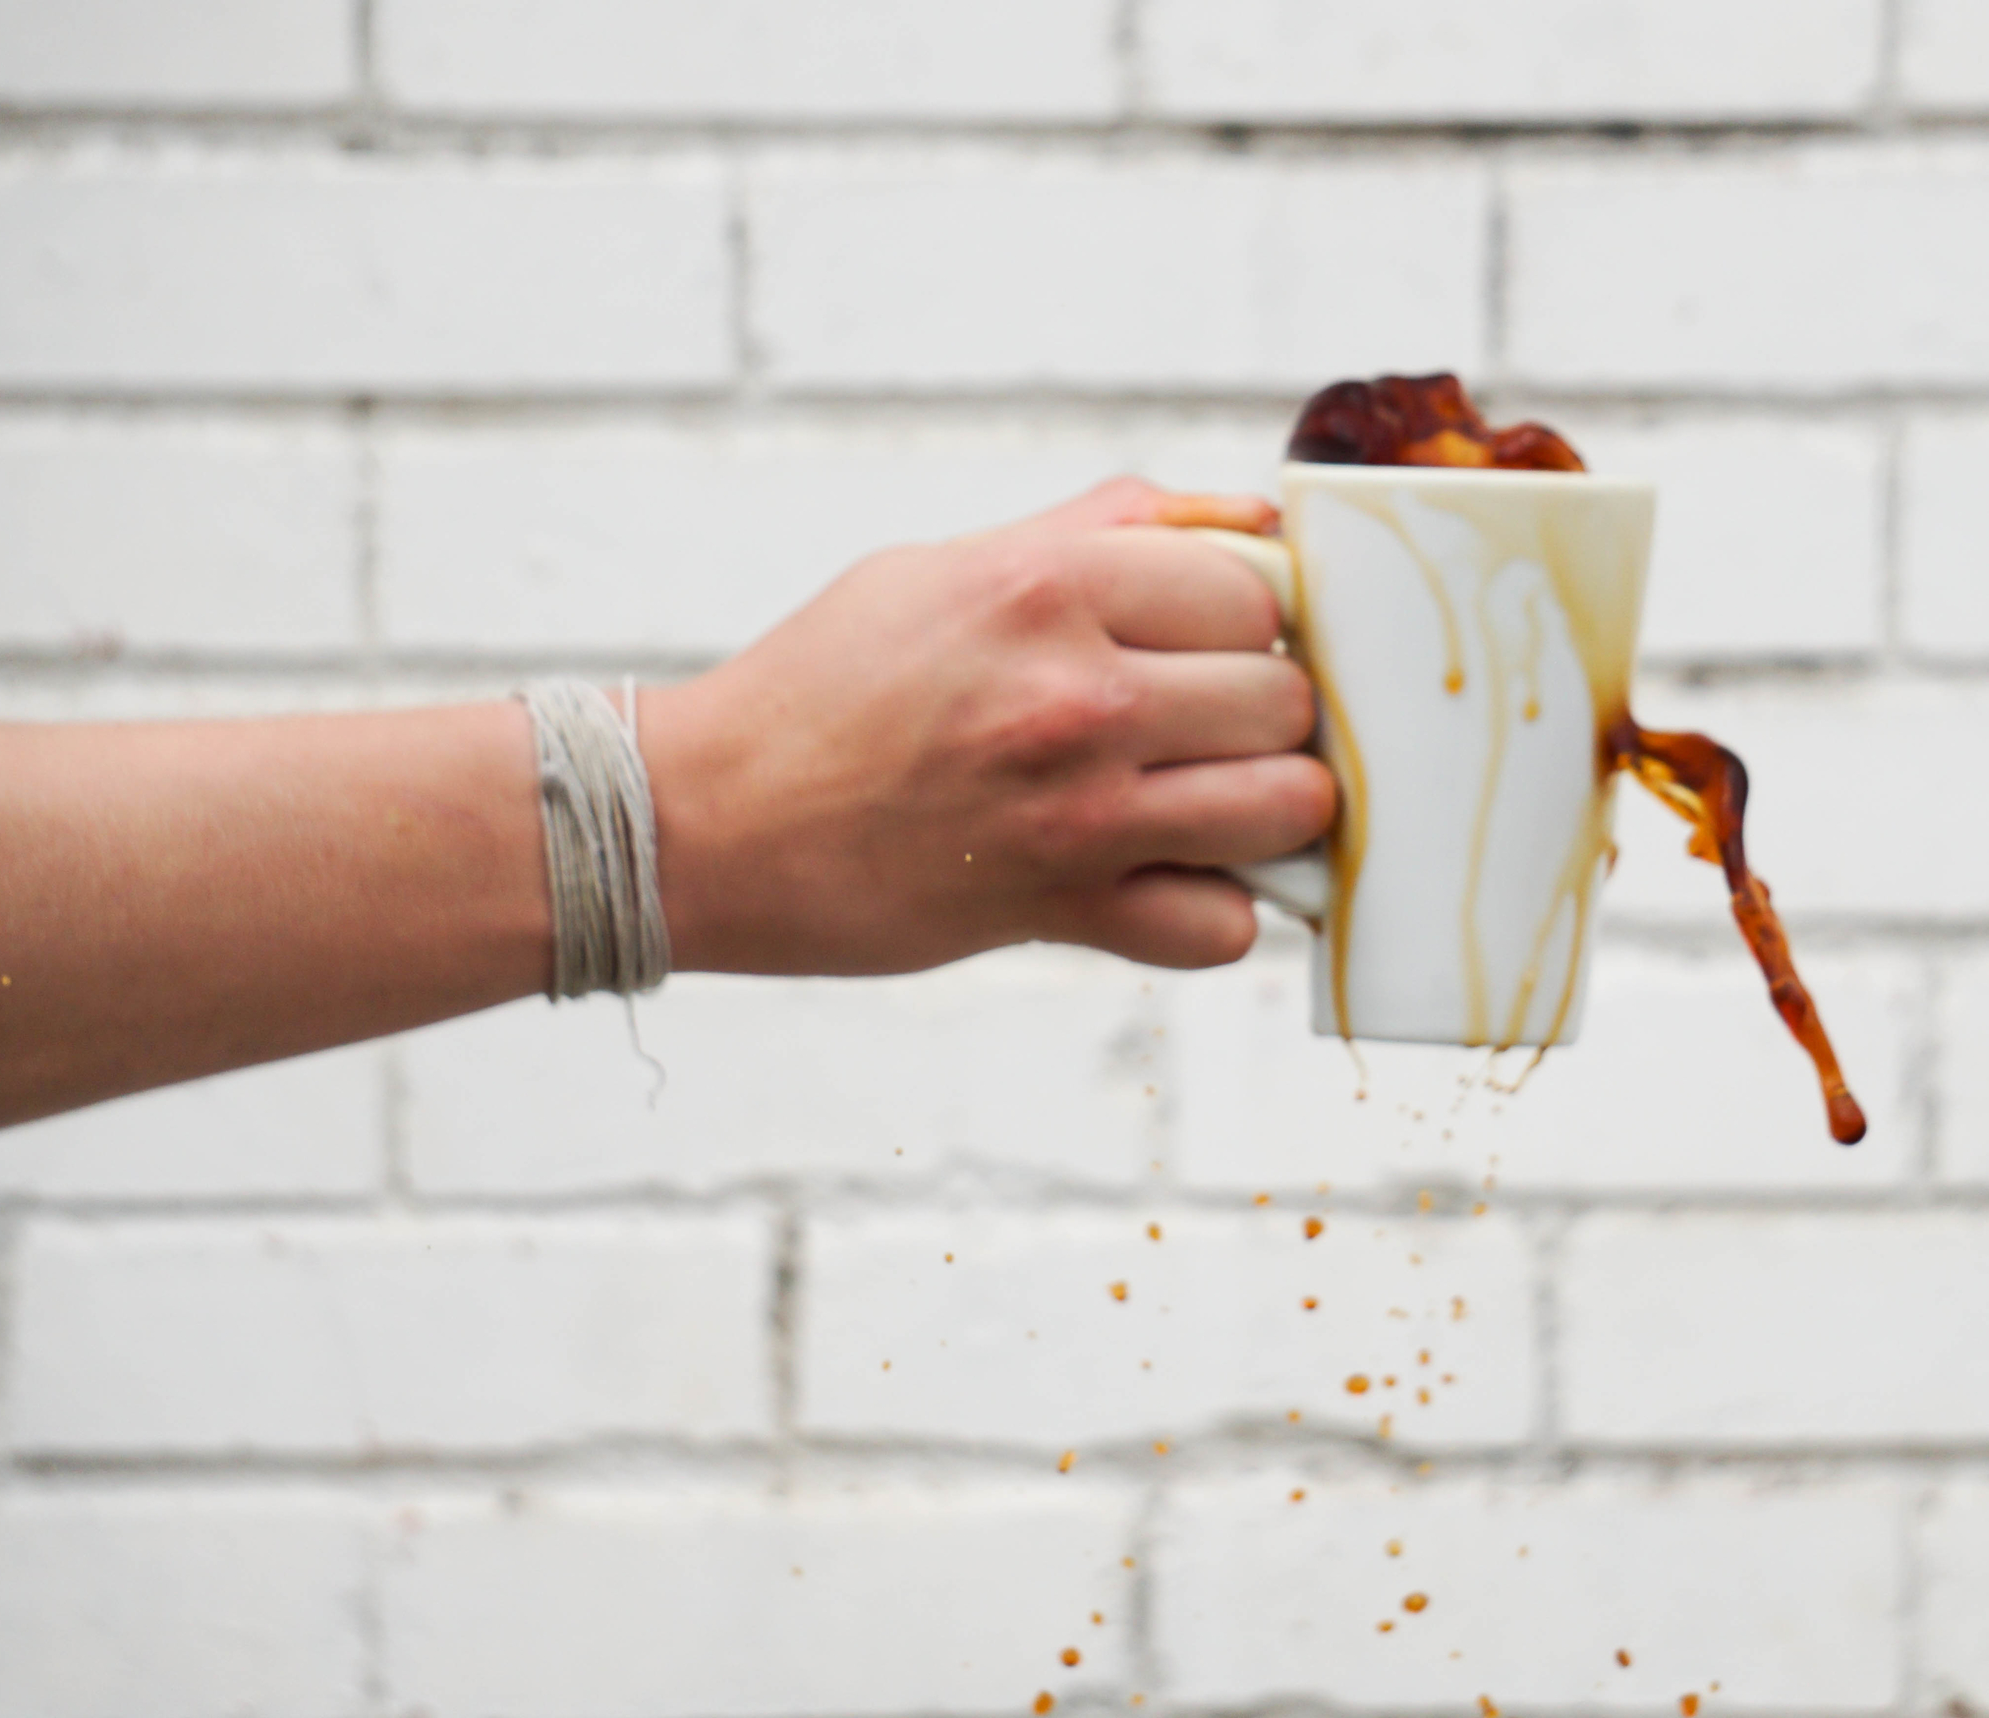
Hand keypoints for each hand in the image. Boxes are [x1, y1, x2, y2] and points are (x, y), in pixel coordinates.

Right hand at [641, 478, 1333, 976]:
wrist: (703, 821)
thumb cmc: (822, 687)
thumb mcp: (946, 564)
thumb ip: (1100, 532)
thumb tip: (1240, 520)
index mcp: (1049, 587)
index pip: (1256, 591)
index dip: (1249, 621)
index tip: (1213, 645)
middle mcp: (1077, 694)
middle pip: (1286, 700)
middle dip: (1266, 714)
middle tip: (1209, 728)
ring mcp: (1078, 810)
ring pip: (1286, 808)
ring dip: (1267, 809)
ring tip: (1213, 801)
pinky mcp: (1063, 910)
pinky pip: (1220, 927)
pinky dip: (1211, 913)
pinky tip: (1168, 882)